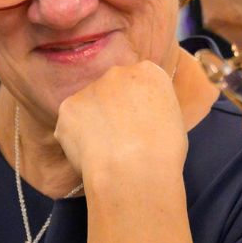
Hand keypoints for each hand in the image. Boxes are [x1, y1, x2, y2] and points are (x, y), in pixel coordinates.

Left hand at [53, 61, 188, 188]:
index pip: (139, 84)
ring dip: (94, 124)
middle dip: (113, 111)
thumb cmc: (163, 153)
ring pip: (89, 106)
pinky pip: (71, 123)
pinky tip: (91, 155)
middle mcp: (118, 72)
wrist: (135, 170)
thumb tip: (141, 116)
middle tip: (120, 140)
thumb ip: (153, 108)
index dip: (137, 108)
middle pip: (112, 90)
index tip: (139, 127)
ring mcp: (90, 88)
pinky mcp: (68, 106)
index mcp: (148, 72)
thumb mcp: (173, 121)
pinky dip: (77, 139)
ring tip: (106, 152)